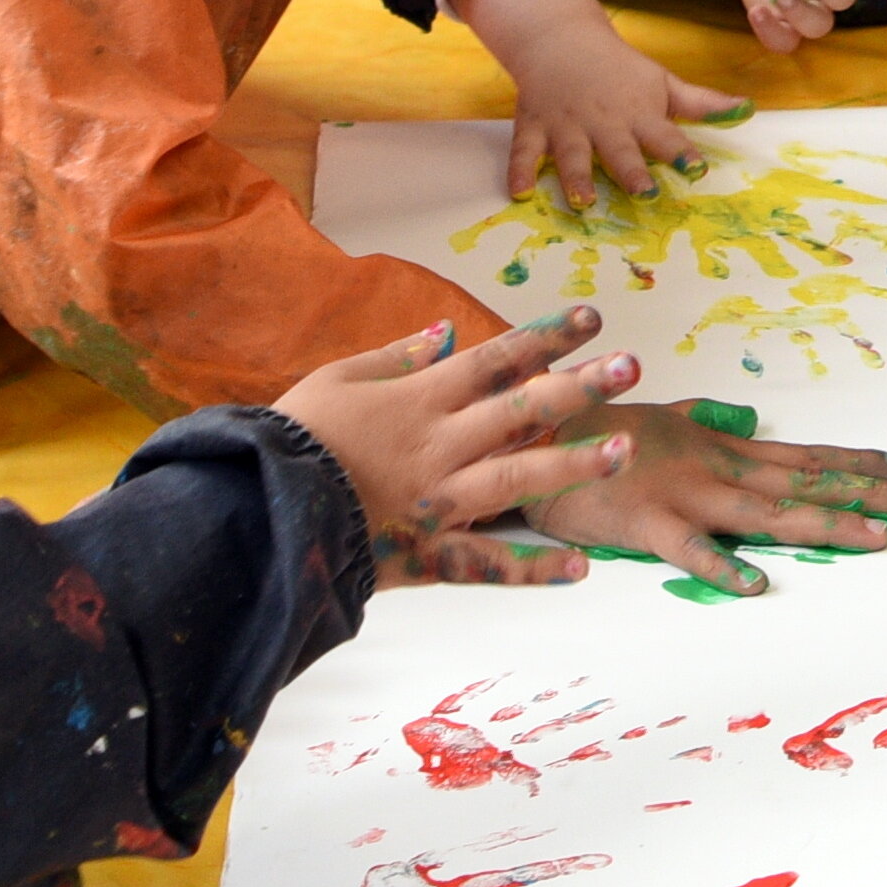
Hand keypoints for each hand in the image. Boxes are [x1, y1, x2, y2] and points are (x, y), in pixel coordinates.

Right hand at [273, 311, 646, 586]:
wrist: (253, 514)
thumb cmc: (287, 441)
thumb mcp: (334, 381)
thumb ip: (393, 357)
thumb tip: (446, 332)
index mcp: (419, 402)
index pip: (495, 359)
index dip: (545, 336)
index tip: (592, 318)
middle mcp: (440, 447)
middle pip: (521, 409)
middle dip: (580, 385)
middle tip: (633, 365)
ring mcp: (440, 503)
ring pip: (519, 478)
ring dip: (574, 465)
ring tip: (624, 450)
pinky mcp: (429, 554)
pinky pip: (489, 564)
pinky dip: (534, 568)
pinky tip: (582, 569)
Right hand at [455, 0, 748, 208]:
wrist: (561, 40)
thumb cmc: (619, 70)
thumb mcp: (662, 82)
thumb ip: (702, 103)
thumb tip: (748, 111)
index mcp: (638, 114)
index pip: (664, 135)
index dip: (680, 152)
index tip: (697, 168)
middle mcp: (604, 122)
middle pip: (619, 150)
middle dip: (631, 171)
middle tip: (644, 194)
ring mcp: (567, 125)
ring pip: (572, 154)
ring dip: (577, 177)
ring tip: (583, 202)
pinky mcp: (534, 127)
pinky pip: (524, 151)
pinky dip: (520, 171)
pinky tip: (519, 193)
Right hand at [531, 398, 886, 598]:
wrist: (529, 437)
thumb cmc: (593, 428)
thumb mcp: (658, 418)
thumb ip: (704, 421)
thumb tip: (747, 421)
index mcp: (718, 449)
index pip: (800, 456)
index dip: (852, 460)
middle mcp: (713, 469)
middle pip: (800, 483)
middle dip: (862, 492)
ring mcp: (683, 495)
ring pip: (766, 513)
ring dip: (822, 523)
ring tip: (874, 537)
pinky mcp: (645, 524)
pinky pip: (688, 550)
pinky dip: (720, 566)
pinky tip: (755, 584)